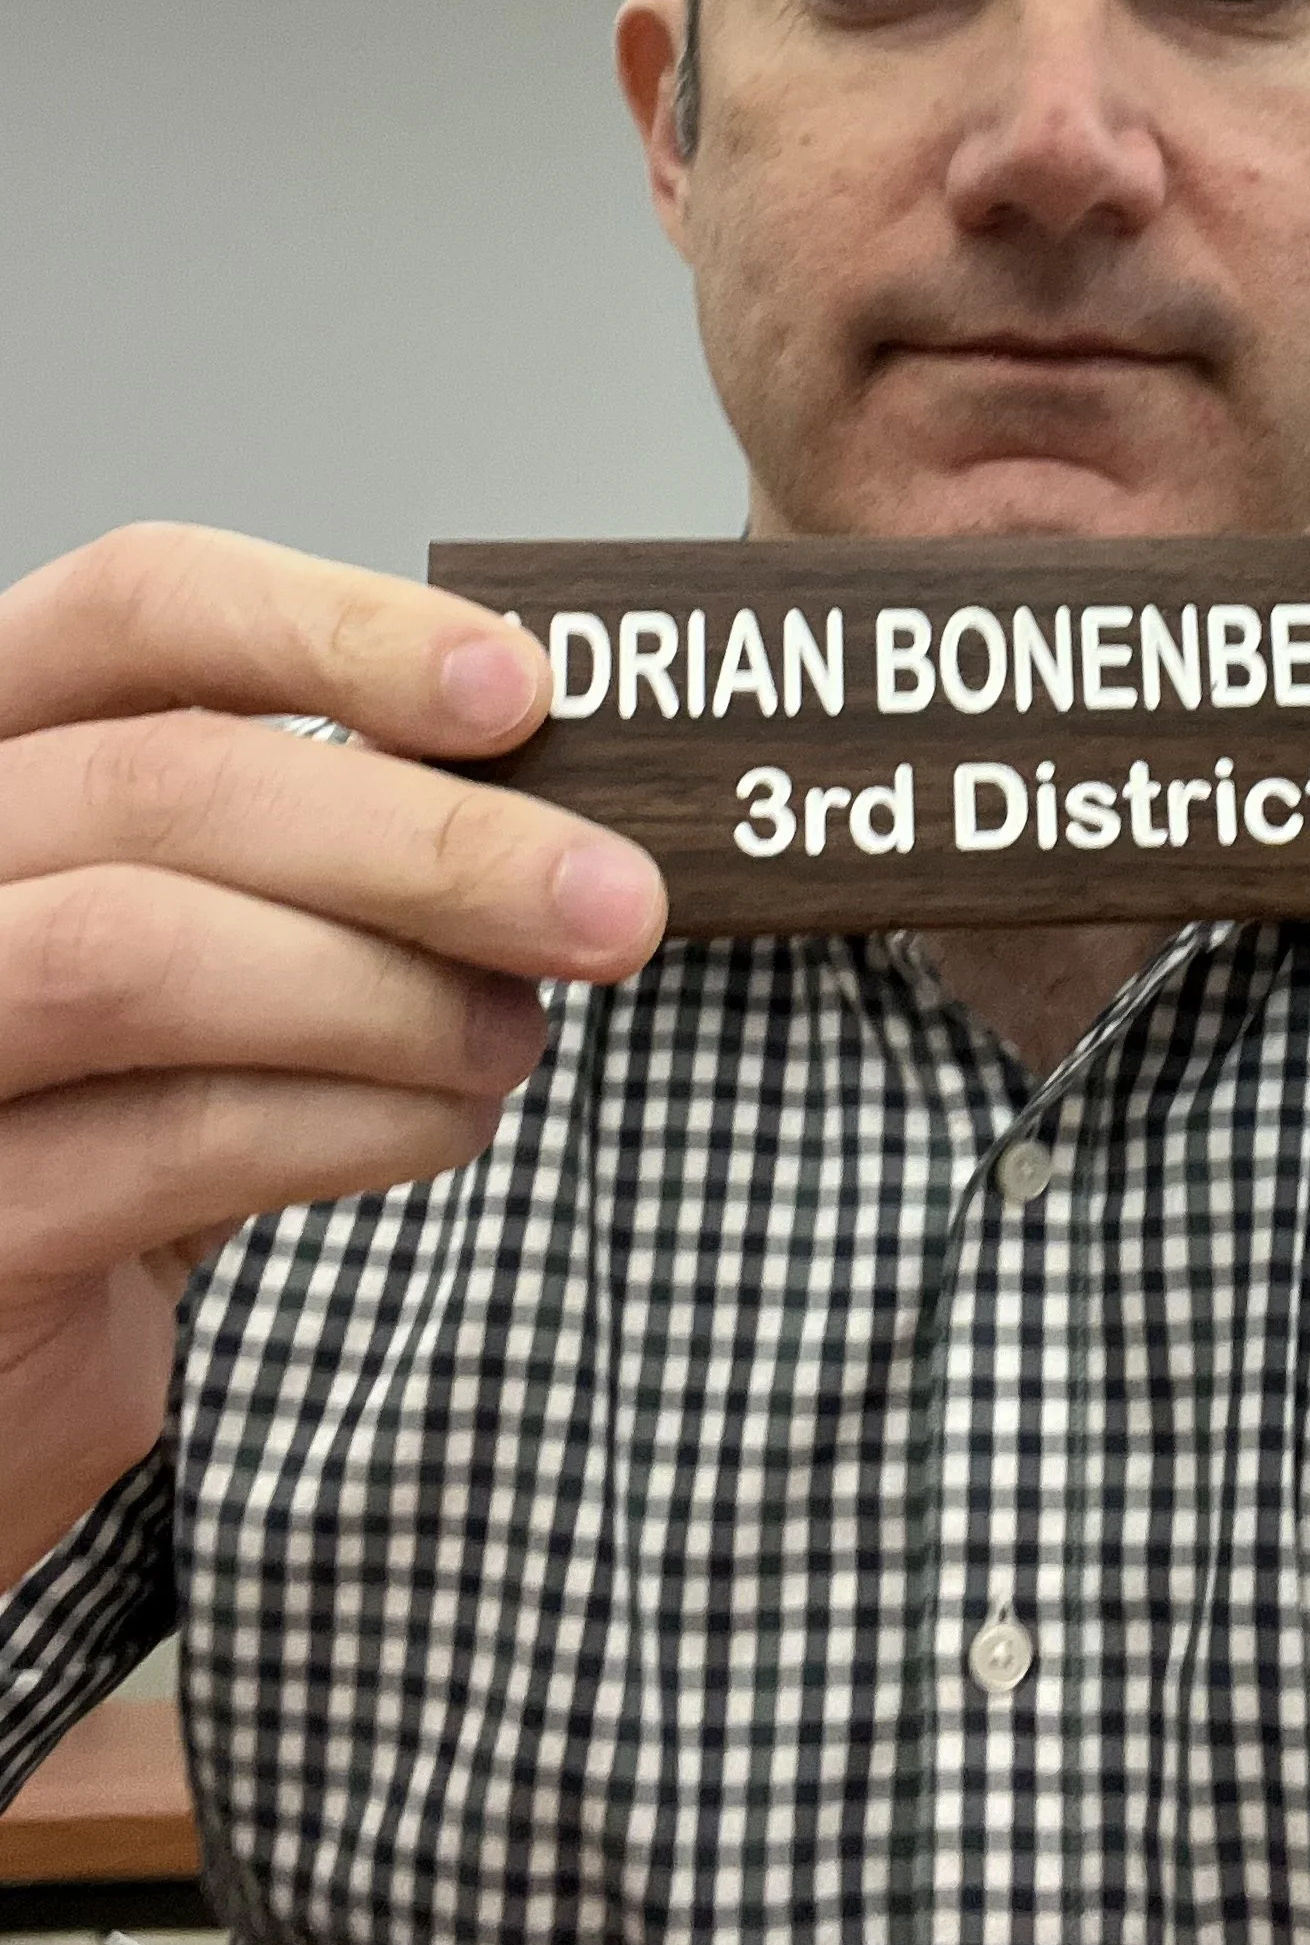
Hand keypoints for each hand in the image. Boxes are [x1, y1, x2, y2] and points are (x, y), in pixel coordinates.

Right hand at [0, 523, 665, 1587]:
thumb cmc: (125, 1093)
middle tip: (614, 904)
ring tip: (518, 1037)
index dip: (337, 627)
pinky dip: (354, 1121)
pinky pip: (171, 1136)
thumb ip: (335, 841)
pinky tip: (446, 1123)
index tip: (522, 690)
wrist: (13, 1340)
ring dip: (391, 993)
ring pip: (148, 951)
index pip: (139, 603)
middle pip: (170, 780)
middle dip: (431, 843)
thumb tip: (564, 796)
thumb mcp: (219, 924)